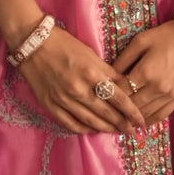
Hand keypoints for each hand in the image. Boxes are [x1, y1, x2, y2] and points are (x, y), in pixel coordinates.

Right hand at [18, 26, 145, 134]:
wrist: (32, 43)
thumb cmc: (63, 43)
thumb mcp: (89, 52)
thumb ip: (105, 70)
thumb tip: (121, 84)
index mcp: (91, 73)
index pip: (118, 97)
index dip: (131, 111)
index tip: (141, 120)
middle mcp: (79, 89)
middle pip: (106, 113)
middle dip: (122, 123)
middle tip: (132, 130)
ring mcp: (64, 100)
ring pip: (90, 122)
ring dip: (105, 128)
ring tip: (116, 131)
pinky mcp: (50, 106)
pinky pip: (71, 124)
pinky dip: (84, 129)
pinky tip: (92, 130)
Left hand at [112, 19, 173, 125]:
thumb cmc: (166, 35)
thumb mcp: (141, 40)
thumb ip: (124, 58)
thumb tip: (109, 74)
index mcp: (146, 72)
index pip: (121, 91)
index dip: (109, 95)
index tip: (100, 97)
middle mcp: (157, 88)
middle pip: (132, 106)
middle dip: (118, 110)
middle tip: (106, 112)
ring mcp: (169, 95)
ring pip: (145, 114)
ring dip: (131, 119)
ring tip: (119, 120)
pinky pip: (161, 116)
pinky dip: (149, 121)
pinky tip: (140, 122)